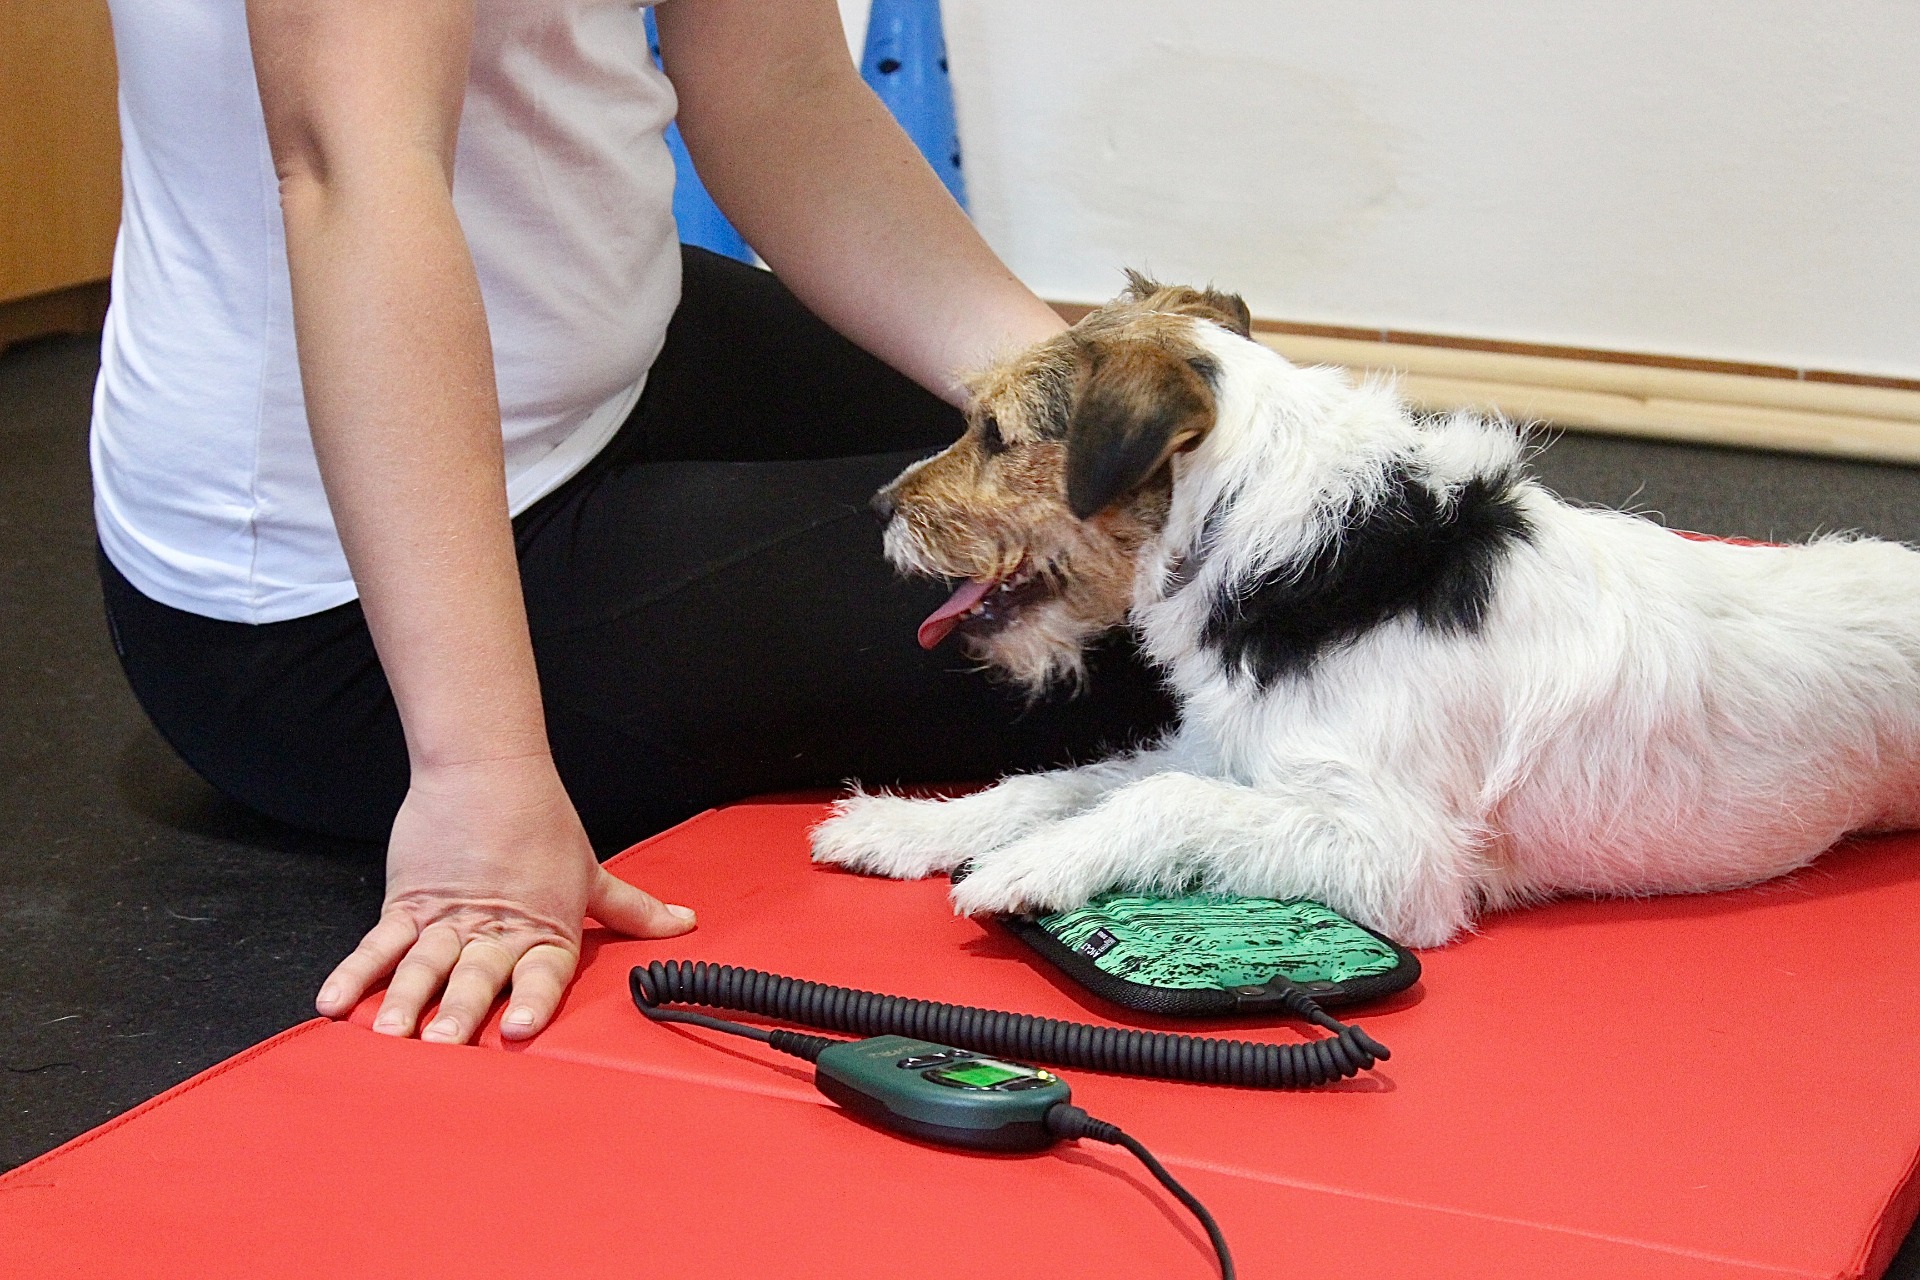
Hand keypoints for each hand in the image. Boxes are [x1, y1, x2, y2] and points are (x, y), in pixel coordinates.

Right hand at [313, 753, 695, 1042]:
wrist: (488, 770)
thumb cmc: (543, 823)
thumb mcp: (591, 874)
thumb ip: (633, 910)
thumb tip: (684, 924)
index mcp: (542, 929)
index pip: (540, 973)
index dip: (532, 1000)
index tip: (523, 1029)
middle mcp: (493, 931)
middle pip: (475, 976)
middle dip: (459, 1012)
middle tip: (444, 1044)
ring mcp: (446, 919)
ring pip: (424, 965)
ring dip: (406, 1000)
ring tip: (390, 1034)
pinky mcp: (407, 903)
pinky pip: (378, 943)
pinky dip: (355, 973)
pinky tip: (334, 1003)